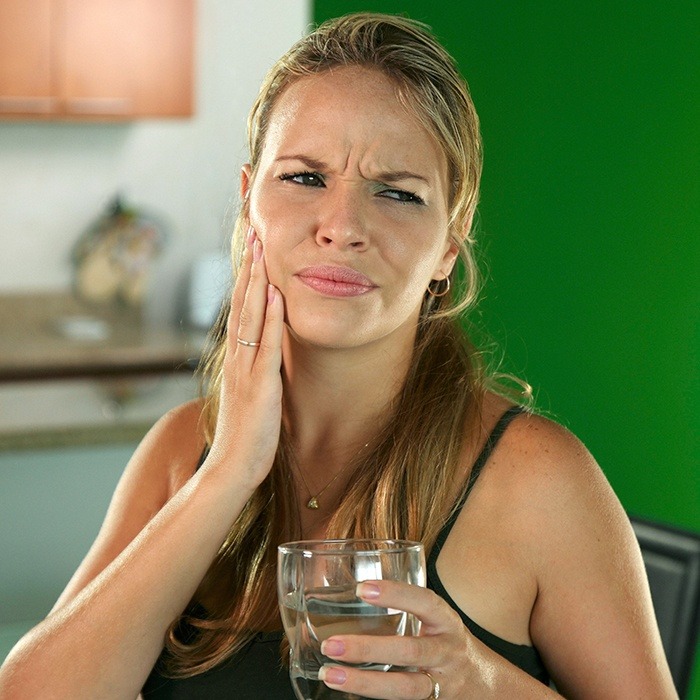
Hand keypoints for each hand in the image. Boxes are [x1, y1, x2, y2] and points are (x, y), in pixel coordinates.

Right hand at [205, 227, 283, 487]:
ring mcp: (246, 370)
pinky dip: (268, 318)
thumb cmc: (245, 435)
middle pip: (241, 304)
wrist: (232, 467)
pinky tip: (274, 294)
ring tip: (261, 250)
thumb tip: (268, 352)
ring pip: (249, 316)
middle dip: (249, 268)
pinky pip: (264, 345)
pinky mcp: (259, 385)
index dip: (247, 279)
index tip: (253, 251)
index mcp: (237, 360)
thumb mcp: (251, 395)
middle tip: (254, 234)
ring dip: (256, 282)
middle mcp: (238, 358)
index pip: (241, 310)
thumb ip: (257, 371)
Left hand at [318, 580, 477, 698]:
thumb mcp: (436, 620)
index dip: (395, 594)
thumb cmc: (446, 641)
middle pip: (410, 651)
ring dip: (364, 682)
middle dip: (369, 649)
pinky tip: (348, 695)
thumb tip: (352, 592)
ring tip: (330, 675)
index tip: (361, 589)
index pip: (424, 602)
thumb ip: (405, 608)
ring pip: (405, 687)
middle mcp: (446, 652)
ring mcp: (442, 683)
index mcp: (446, 622)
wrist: (484, 684)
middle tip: (332, 644)